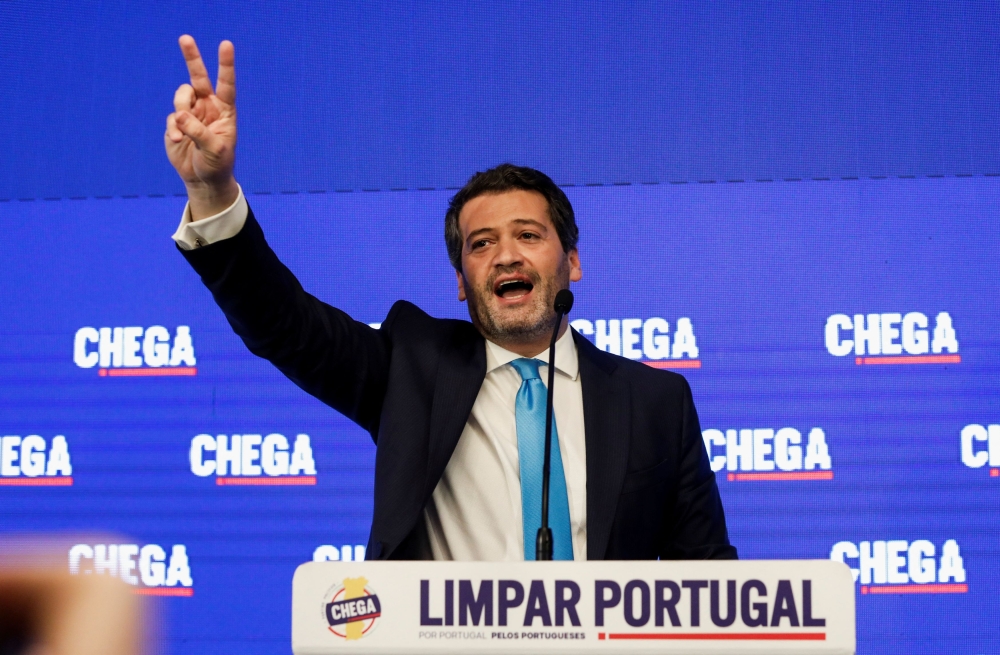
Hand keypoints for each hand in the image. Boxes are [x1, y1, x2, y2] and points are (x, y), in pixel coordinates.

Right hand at [165, 36, 238, 219]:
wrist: (203, 179)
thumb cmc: (217, 164)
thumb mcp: (215, 150)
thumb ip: (199, 131)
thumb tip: (179, 114)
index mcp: (225, 111)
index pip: (226, 84)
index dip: (225, 65)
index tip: (226, 44)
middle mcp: (208, 107)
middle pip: (198, 77)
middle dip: (191, 57)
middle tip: (185, 38)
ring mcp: (191, 114)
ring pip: (181, 96)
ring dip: (181, 108)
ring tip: (184, 132)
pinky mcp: (176, 123)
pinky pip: (171, 118)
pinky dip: (173, 129)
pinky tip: (179, 141)